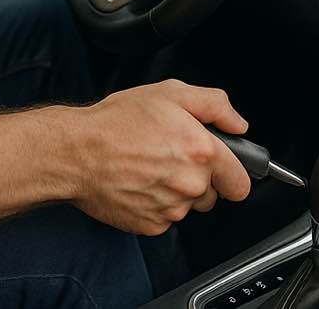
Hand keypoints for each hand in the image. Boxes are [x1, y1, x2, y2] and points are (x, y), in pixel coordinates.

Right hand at [66, 80, 252, 235]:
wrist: (76, 152)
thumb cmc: (117, 121)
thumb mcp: (170, 92)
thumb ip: (215, 105)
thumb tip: (239, 124)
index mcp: (202, 151)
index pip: (242, 182)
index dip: (234, 173)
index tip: (223, 169)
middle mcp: (190, 184)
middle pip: (213, 194)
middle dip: (199, 179)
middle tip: (171, 157)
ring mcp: (171, 209)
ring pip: (187, 206)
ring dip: (176, 191)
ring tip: (149, 167)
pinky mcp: (151, 225)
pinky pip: (165, 218)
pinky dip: (155, 204)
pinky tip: (138, 183)